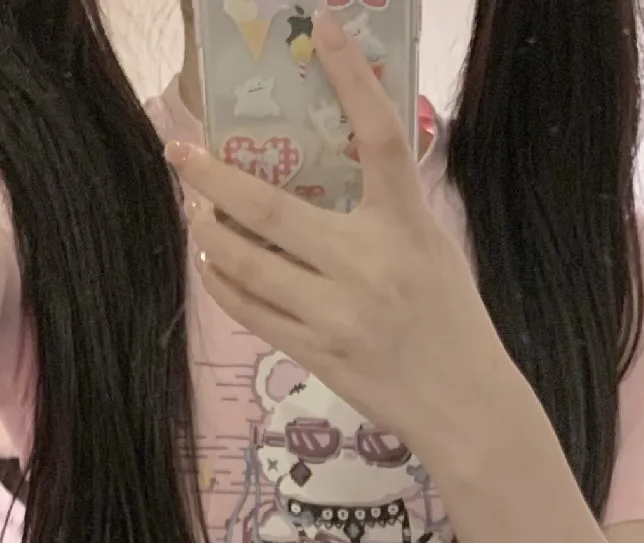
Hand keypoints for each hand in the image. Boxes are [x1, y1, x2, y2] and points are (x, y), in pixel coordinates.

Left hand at [171, 11, 513, 462]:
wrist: (463, 404)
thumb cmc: (452, 321)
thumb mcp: (434, 248)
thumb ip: (389, 210)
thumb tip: (337, 171)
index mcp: (406, 225)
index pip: (378, 136)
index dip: (350, 78)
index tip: (322, 29)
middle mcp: (366, 264)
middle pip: (272, 208)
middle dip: (214, 176)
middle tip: (180, 150)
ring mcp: (335, 313)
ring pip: (248, 263)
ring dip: (210, 232)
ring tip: (194, 209)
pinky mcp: (316, 352)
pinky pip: (252, 311)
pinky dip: (224, 282)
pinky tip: (211, 263)